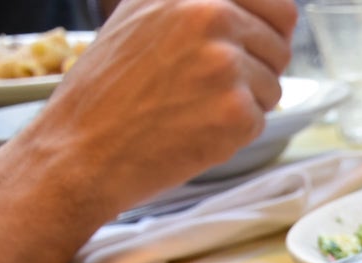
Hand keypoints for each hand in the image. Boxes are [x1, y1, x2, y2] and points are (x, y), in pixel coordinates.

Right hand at [0, 0, 296, 262]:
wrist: (81, 149)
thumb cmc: (108, 92)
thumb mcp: (139, 19)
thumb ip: (193, 7)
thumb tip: (248, 10)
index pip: (277, 6)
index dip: (274, 32)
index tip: (260, 45)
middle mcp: (210, 17)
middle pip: (280, 48)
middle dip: (257, 70)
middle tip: (211, 88)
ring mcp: (225, 64)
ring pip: (273, 86)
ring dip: (245, 103)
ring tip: (192, 108)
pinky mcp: (236, 111)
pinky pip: (261, 121)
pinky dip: (235, 133)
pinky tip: (193, 129)